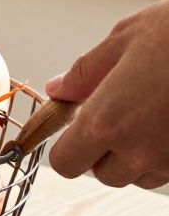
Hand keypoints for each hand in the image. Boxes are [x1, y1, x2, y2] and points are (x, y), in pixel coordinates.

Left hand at [46, 0, 168, 188]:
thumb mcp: (126, 39)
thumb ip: (85, 73)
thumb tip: (58, 90)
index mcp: (105, 121)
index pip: (66, 163)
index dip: (68, 147)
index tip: (76, 127)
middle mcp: (138, 150)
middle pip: (105, 174)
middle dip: (104, 150)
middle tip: (119, 113)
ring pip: (141, 176)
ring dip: (138, 155)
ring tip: (151, 114)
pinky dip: (166, 153)